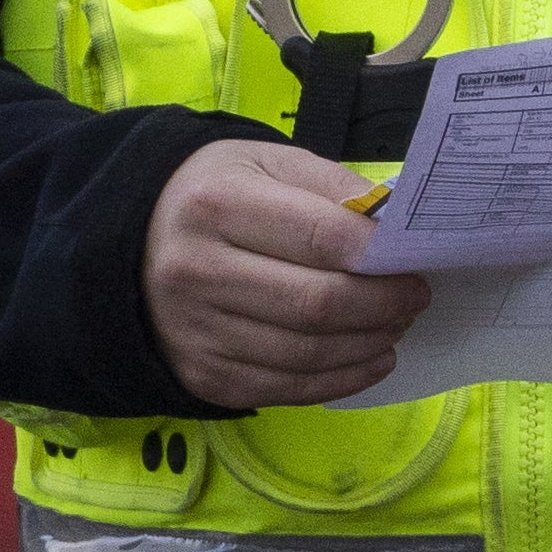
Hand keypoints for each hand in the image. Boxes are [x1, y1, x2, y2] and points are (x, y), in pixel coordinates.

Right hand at [144, 140, 429, 407]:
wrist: (135, 241)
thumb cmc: (219, 194)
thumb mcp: (268, 163)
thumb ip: (333, 189)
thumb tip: (397, 229)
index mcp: (218, 204)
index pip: (321, 237)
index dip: (380, 257)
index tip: (416, 261)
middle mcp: (197, 270)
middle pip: (317, 305)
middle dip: (383, 306)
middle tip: (414, 298)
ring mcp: (195, 330)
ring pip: (307, 354)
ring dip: (368, 345)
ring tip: (396, 326)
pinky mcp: (202, 375)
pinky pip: (286, 388)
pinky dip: (341, 379)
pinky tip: (370, 359)